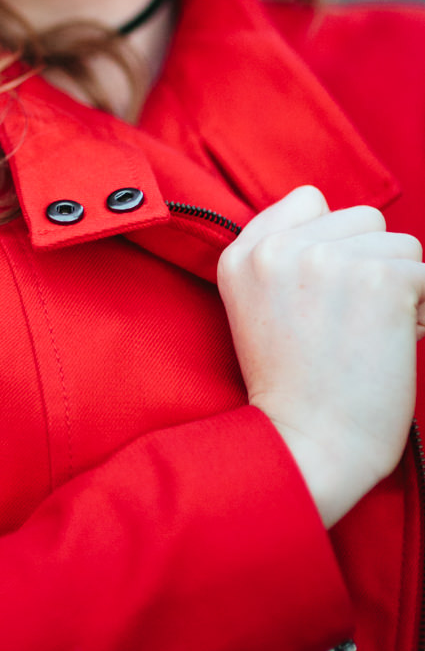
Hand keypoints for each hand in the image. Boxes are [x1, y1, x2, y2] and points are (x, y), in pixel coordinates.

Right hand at [217, 185, 424, 526]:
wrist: (308, 449)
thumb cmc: (296, 389)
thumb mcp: (256, 307)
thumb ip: (286, 256)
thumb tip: (353, 231)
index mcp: (243, 254)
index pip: (310, 201)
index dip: (333, 244)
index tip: (325, 296)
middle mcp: (279, 249)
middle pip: (361, 219)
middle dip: (371, 264)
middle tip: (351, 322)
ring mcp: (327, 260)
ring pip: (400, 244)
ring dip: (400, 287)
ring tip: (372, 335)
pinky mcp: (379, 280)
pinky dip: (423, 311)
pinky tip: (394, 345)